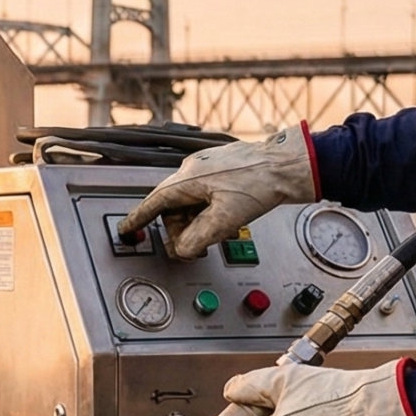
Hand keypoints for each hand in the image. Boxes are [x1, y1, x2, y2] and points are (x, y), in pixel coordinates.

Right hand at [118, 122, 317, 257]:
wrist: (289, 166)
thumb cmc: (261, 184)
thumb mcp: (225, 220)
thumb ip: (197, 238)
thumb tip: (181, 249)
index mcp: (188, 178)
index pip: (154, 202)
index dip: (138, 218)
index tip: (126, 229)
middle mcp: (194, 169)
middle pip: (174, 207)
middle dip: (181, 229)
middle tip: (194, 248)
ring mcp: (208, 167)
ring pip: (191, 202)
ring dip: (199, 222)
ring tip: (219, 233)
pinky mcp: (223, 170)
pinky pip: (205, 195)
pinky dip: (210, 211)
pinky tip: (227, 220)